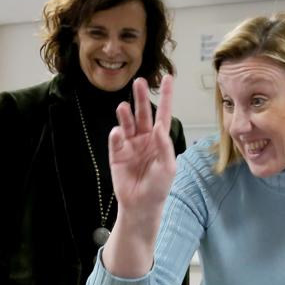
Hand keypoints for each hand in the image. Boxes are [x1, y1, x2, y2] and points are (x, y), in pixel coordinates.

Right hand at [110, 76, 175, 222]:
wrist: (141, 205)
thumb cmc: (158, 187)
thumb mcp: (168, 167)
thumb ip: (164, 146)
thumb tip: (160, 126)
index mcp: (160, 140)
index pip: (163, 114)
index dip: (166, 97)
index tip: (169, 78)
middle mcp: (144, 138)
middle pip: (143, 113)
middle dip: (141, 97)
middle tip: (139, 82)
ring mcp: (130, 144)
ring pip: (128, 123)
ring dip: (125, 113)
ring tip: (123, 107)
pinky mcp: (116, 154)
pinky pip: (116, 140)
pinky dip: (116, 135)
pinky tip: (118, 132)